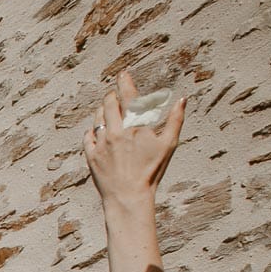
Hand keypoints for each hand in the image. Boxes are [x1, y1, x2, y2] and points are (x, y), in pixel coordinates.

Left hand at [85, 70, 186, 208]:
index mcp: (135, 126)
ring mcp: (101, 143)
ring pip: (97, 118)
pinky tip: (98, 130)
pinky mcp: (91, 155)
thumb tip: (182, 99)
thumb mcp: (169, 145)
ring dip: (102, 111)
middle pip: (108, 104)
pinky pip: (88, 136)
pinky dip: (93, 130)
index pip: (128, 97)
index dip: (125, 82)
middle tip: (114, 94)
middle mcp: (115, 131)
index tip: (123, 74)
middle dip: (111, 96)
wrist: (129, 196)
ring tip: (107, 111)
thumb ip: (175, 120)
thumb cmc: (152, 171)